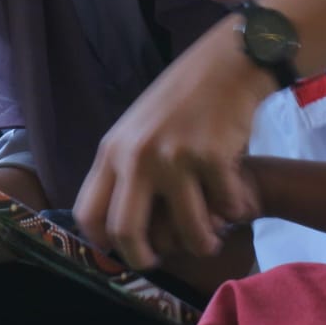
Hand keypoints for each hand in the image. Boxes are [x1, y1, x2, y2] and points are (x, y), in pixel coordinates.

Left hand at [75, 19, 266, 269]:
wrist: (227, 63)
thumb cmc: (184, 98)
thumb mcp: (139, 128)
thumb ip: (126, 168)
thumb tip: (119, 225)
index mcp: (113, 149)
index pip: (88, 212)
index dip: (103, 242)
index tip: (121, 250)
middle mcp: (137, 155)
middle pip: (126, 232)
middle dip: (144, 258)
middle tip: (159, 261)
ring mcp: (174, 157)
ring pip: (188, 231)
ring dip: (204, 242)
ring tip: (212, 238)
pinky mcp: (212, 157)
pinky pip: (225, 207)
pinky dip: (234, 210)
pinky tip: (237, 200)